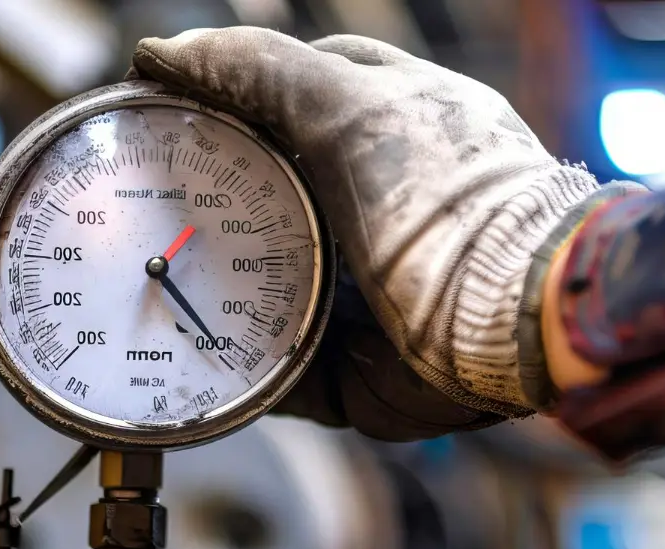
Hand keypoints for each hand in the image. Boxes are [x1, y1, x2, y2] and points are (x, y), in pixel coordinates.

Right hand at [130, 28, 607, 438]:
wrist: (511, 318)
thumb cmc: (449, 199)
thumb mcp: (348, 105)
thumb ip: (261, 70)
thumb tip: (164, 52)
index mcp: (394, 133)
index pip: (298, 97)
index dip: (234, 99)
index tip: (172, 113)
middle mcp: (385, 213)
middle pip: (278, 202)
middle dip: (216, 209)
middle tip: (153, 209)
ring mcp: (376, 296)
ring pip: (276, 293)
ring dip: (222, 299)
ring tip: (159, 294)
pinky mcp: (368, 372)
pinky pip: (291, 379)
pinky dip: (250, 379)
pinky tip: (202, 369)